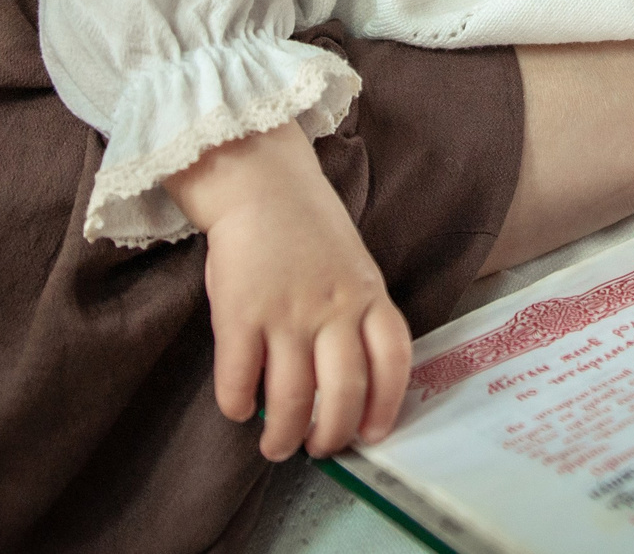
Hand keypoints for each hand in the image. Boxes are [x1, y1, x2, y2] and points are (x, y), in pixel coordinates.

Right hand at [167, 124, 413, 459]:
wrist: (260, 184)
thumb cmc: (307, 230)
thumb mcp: (353, 267)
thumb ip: (356, 317)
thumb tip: (347, 387)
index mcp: (368, 295)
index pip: (394, 359)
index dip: (388, 405)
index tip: (373, 433)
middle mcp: (333, 308)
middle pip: (345, 391)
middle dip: (332, 435)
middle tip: (319, 449)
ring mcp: (286, 312)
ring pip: (293, 397)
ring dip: (284, 435)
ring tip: (277, 447)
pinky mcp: (239, 313)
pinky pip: (241, 378)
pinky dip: (239, 405)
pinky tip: (240, 409)